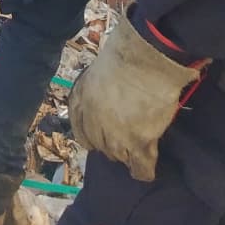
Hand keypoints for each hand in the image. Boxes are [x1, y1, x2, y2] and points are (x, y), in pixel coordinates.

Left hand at [69, 7, 201, 180]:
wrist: (145, 58)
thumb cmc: (125, 54)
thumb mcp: (99, 69)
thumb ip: (99, 88)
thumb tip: (109, 95)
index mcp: (80, 98)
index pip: (79, 127)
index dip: (90, 135)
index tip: (97, 139)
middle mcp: (92, 119)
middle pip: (98, 144)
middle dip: (109, 143)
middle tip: (124, 138)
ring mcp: (115, 133)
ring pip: (118, 156)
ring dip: (126, 154)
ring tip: (137, 148)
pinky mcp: (138, 142)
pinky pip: (140, 166)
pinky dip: (143, 170)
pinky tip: (145, 168)